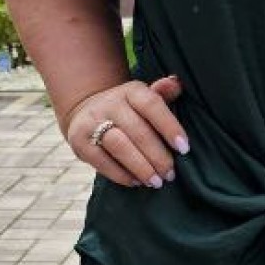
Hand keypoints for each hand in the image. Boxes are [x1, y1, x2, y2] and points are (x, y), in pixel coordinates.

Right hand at [63, 75, 189, 189]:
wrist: (85, 111)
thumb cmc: (128, 110)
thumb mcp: (144, 98)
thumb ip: (162, 93)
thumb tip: (177, 83)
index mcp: (131, 91)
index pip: (152, 105)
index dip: (170, 127)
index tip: (184, 148)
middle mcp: (110, 103)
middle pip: (138, 131)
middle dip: (158, 156)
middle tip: (170, 174)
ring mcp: (92, 122)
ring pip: (120, 146)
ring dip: (141, 167)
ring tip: (155, 182)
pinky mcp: (79, 142)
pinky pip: (102, 161)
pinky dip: (121, 175)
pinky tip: (136, 182)